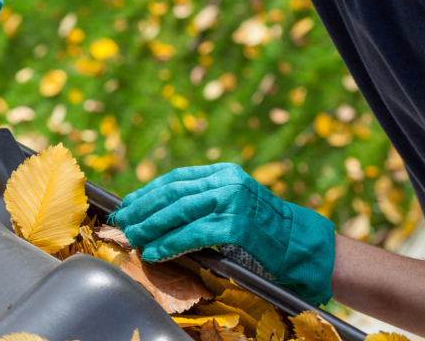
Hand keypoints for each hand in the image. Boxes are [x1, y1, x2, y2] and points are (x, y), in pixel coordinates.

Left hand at [109, 163, 335, 304]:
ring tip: (133, 237)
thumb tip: (160, 211)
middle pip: (173, 193)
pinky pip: (193, 234)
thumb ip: (205, 200)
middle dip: (143, 209)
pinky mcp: (237, 226)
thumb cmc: (265, 229)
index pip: (176, 178)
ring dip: (151, 227)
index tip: (128, 204)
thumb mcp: (235, 202)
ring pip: (179, 212)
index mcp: (224, 172)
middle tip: (122, 222)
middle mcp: (227, 181)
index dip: (148, 191)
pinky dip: (170, 244)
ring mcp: (233, 202)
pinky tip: (155, 252)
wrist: (302, 244)